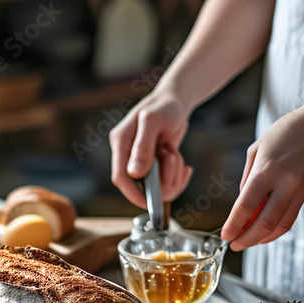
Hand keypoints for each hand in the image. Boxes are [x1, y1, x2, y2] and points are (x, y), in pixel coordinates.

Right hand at [109, 91, 192, 207]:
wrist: (176, 101)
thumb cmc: (164, 105)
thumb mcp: (153, 121)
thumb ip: (142, 147)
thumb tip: (134, 173)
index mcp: (121, 142)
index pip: (120, 176)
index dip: (133, 193)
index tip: (150, 202)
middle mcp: (128, 153)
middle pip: (139, 185)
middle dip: (161, 181)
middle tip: (174, 160)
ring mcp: (142, 160)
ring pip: (155, 186)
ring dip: (172, 175)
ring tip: (174, 154)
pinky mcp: (155, 164)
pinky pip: (165, 181)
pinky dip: (178, 176)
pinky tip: (183, 165)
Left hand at [221, 104, 303, 249]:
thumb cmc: (288, 131)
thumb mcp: (258, 148)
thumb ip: (247, 177)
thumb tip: (243, 203)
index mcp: (266, 170)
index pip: (246, 206)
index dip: (234, 225)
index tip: (225, 235)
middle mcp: (285, 183)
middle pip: (264, 224)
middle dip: (247, 240)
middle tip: (235, 246)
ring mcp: (301, 190)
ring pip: (281, 225)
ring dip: (263, 238)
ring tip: (249, 241)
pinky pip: (291, 215)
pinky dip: (277, 227)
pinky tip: (266, 228)